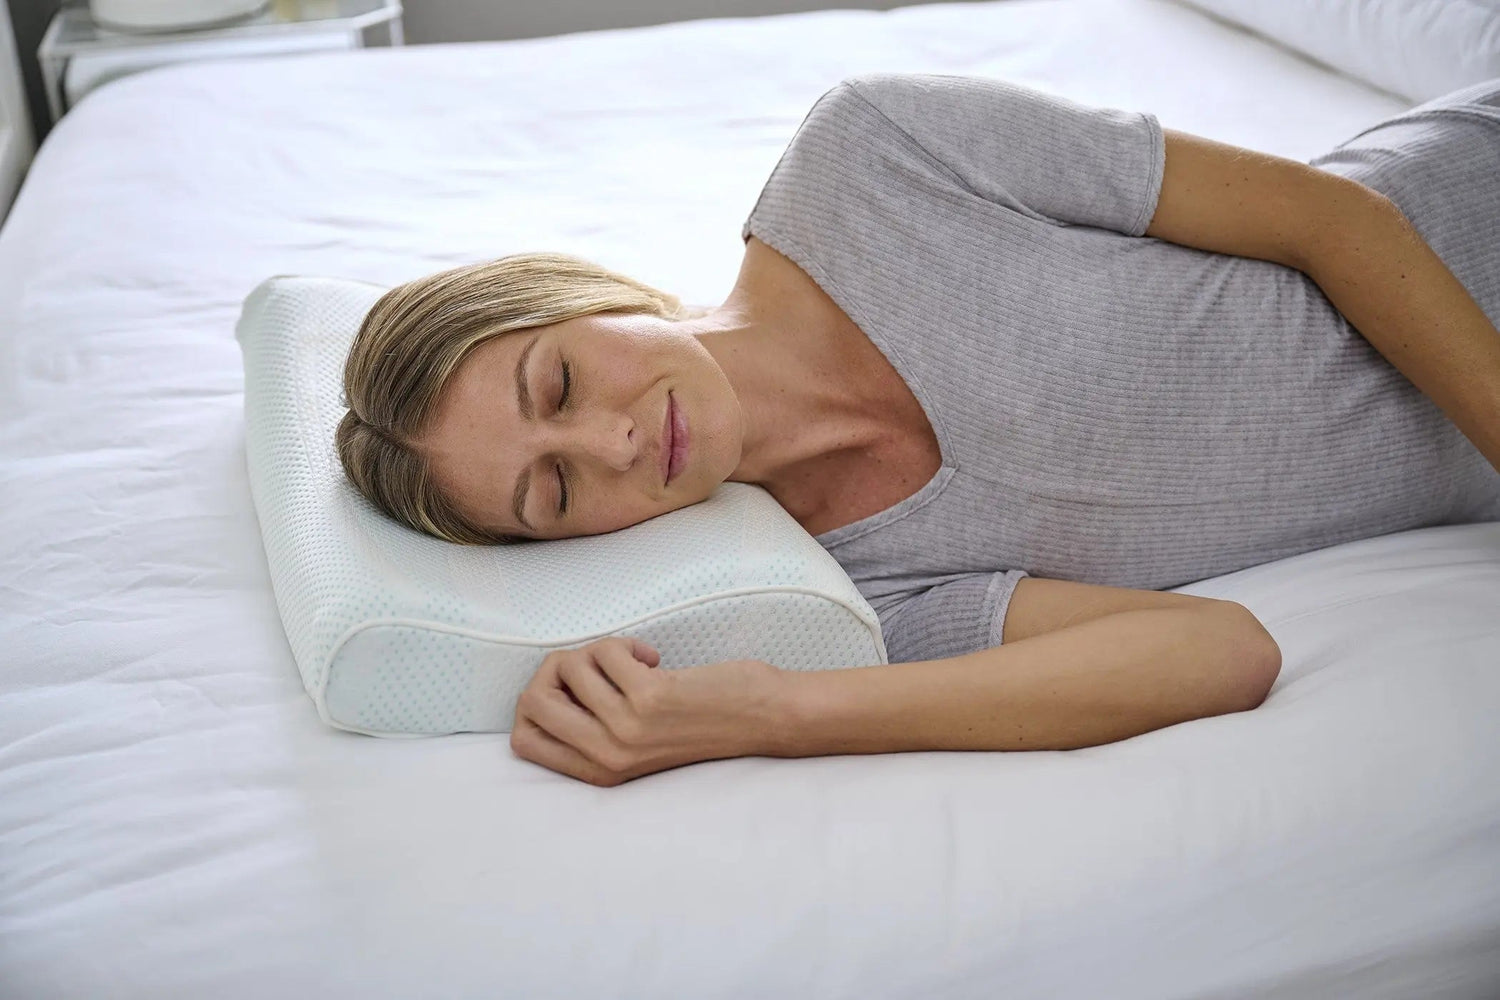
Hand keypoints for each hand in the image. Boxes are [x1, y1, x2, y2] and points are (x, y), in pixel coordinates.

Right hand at [509, 636, 784, 786]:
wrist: (761, 719)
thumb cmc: (700, 722)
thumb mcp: (636, 744)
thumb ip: (592, 728)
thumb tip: (547, 681)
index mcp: (598, 771)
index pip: (522, 742)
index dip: (534, 702)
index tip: (572, 689)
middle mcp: (606, 756)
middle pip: (529, 701)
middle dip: (554, 669)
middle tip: (595, 667)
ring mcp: (625, 730)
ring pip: (568, 666)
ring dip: (599, 650)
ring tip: (632, 662)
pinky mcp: (649, 699)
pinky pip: (605, 651)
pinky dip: (626, 644)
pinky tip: (654, 659)